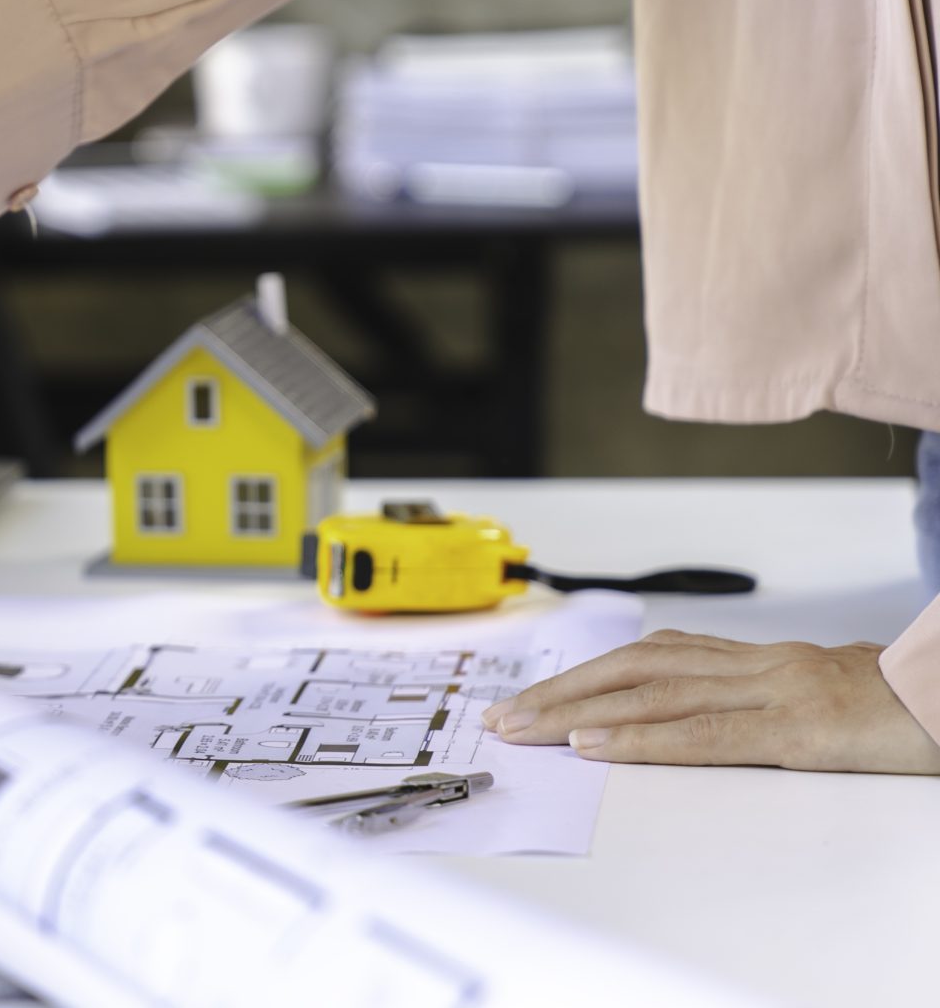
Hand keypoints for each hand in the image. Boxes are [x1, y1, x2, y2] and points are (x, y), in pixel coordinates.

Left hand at [483, 628, 939, 772]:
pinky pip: (705, 734)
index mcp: (759, 659)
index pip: (652, 657)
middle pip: (635, 669)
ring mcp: (777, 693)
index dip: (586, 673)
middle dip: (562, 690)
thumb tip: (693, 718)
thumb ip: (754, 701)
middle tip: (505, 716)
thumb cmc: (897, 711)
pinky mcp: (799, 731)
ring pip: (656, 694)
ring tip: (527, 729)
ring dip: (579, 711)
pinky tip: (594, 744)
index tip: (532, 695)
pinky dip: (640, 738)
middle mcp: (758, 665)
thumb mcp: (815, 699)